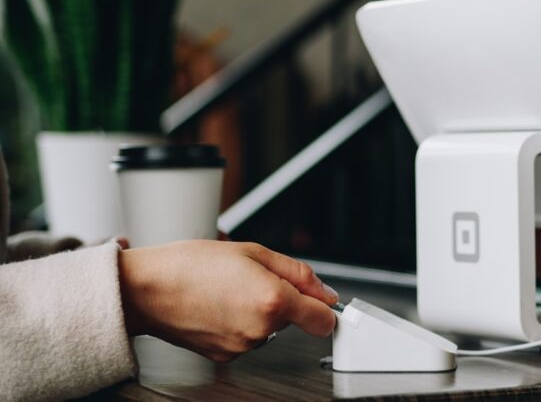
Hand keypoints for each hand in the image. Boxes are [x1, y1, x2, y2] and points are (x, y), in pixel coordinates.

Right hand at [118, 240, 338, 361]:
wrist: (146, 289)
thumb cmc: (190, 265)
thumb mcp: (253, 252)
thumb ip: (297, 272)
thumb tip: (324, 290)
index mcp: (272, 300)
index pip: (324, 320)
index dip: (325, 306)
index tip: (321, 300)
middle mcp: (260, 330)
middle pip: (293, 318)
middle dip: (282, 298)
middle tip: (251, 277)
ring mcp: (243, 346)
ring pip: (269, 328)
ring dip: (259, 310)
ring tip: (229, 289)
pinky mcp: (225, 357)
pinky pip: (247, 337)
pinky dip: (240, 322)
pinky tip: (218, 306)